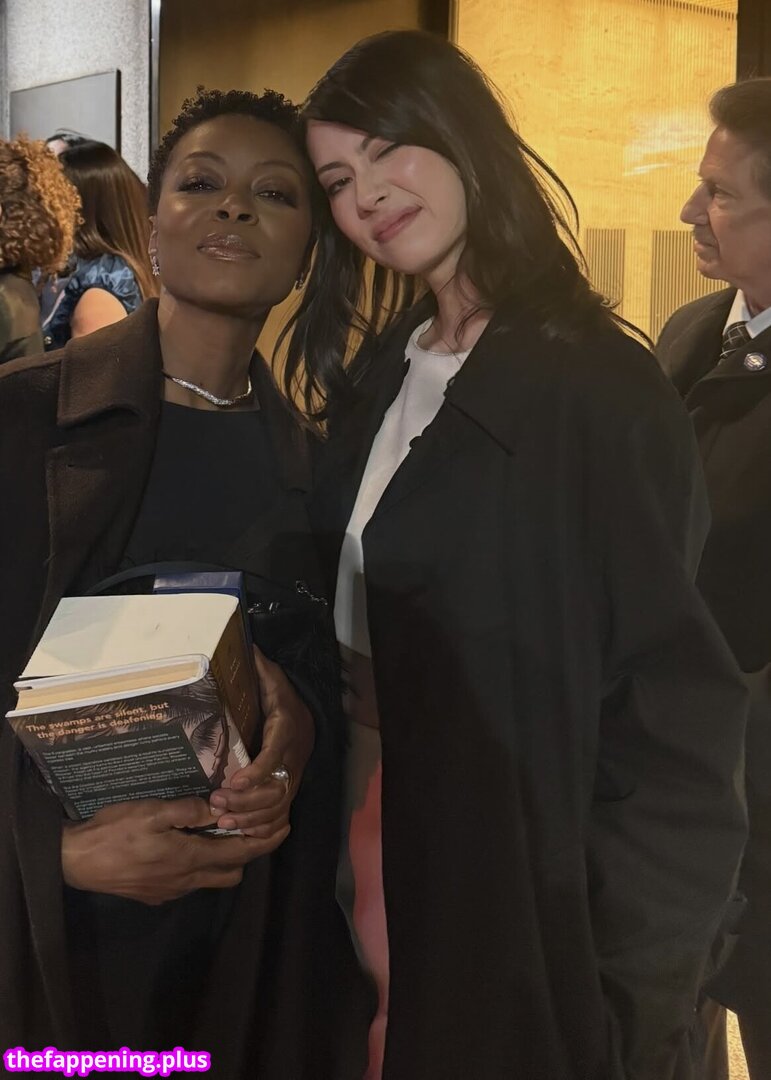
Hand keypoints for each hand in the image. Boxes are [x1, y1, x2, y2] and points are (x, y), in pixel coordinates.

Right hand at [61, 797, 277, 904]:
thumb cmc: (114, 832)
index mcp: (190, 858)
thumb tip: (218, 807)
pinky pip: (189, 884)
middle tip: (242, 825)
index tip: (283, 828)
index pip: (241, 854)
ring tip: (213, 832)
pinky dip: (196, 867)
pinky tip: (183, 846)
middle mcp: (186, 881)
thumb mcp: (153, 811)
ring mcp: (170, 892)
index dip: (265, 842)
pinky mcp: (155, 896)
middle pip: (232, 873)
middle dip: (244, 853)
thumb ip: (188, 810)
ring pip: (211, 880)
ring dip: (219, 860)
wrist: (75, 862)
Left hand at [208, 646, 314, 836]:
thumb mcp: (276, 683)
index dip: (256, 772)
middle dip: (246, 801)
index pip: (274, 756)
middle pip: (275, 789)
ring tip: (223, 820)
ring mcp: (292, 778)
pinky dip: (263, 829)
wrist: (308, 721)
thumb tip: (250, 648)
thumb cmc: (284, 702)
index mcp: (287, 732)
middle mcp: (293, 759)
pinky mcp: (289, 792)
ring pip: (277, 807)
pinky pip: (281, 817)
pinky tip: (240, 832)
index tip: (233, 782)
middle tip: (216, 803)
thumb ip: (264, 670)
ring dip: (251, 817)